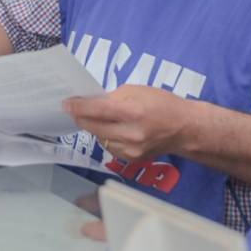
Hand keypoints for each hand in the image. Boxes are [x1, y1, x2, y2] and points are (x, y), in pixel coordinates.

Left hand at [63, 85, 189, 161]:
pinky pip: (110, 147)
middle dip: (81, 117)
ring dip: (94, 128)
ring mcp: (131, 150)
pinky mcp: (132, 160)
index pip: (96, 110)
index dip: (78, 107)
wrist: (184, 128)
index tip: (66, 104)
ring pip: (99, 139)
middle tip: (73, 110)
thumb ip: (113, 98)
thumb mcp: (137, 91)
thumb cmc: (162, 103)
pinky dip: (106, 138)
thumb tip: (92, 103)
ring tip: (96, 118)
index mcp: (131, 111)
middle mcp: (129, 133)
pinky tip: (111, 130)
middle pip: (93, 127)